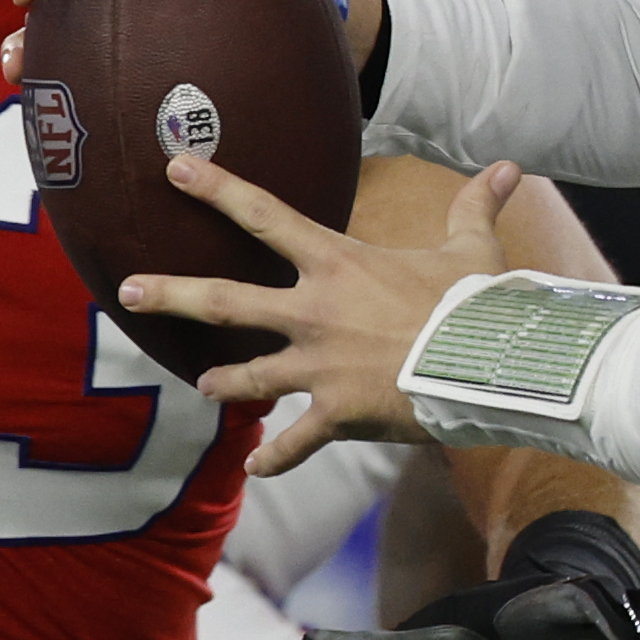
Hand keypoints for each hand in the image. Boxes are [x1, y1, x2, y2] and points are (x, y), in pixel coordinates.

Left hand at [116, 153, 521, 472]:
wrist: (486, 366)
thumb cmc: (476, 303)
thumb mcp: (474, 248)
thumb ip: (477, 207)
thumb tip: (512, 167)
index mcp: (338, 263)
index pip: (265, 216)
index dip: (217, 188)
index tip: (173, 167)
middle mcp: (314, 312)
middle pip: (226, 300)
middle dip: (172, 294)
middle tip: (127, 290)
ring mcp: (319, 366)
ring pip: (250, 376)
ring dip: (224, 382)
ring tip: (202, 386)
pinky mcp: (336, 414)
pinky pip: (295, 444)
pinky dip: (275, 461)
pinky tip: (256, 472)